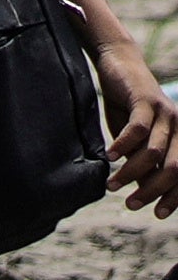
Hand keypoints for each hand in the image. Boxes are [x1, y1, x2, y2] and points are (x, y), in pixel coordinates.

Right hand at [107, 48, 177, 214]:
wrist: (119, 65)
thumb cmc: (127, 104)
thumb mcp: (134, 138)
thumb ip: (140, 160)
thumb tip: (142, 190)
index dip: (175, 197)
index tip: (158, 214)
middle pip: (174, 168)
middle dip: (154, 190)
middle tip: (131, 204)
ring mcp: (165, 113)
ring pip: (154, 153)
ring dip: (132, 173)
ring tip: (112, 185)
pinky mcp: (147, 101)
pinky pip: (138, 130)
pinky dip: (123, 146)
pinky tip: (108, 157)